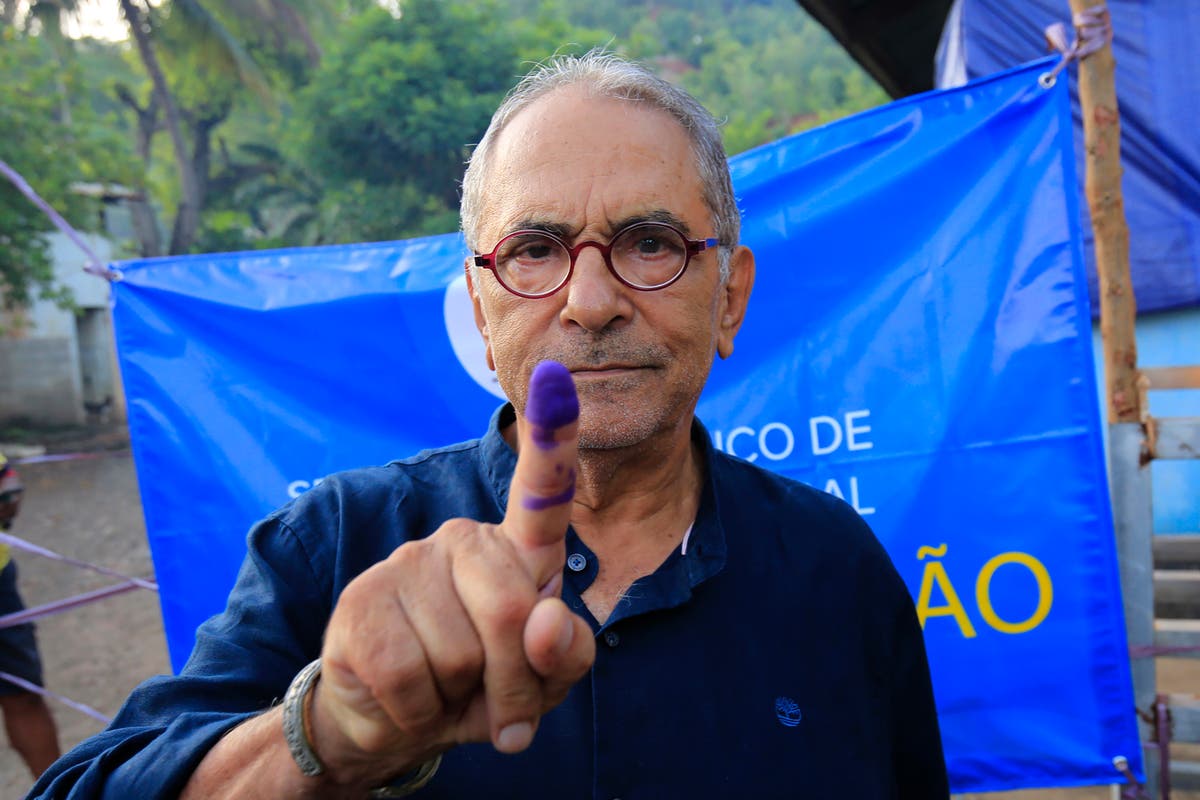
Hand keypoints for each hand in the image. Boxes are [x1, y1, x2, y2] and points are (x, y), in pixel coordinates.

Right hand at [311, 361, 594, 785]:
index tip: (555, 375)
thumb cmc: (481, 687)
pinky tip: (408, 699)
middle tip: (500, 709)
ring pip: (460, 653)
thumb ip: (566, 655)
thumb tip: (544, 621)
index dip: (552, 436)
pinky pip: (410, 677)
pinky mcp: (361, 601)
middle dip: (515, 683)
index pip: (542, 489)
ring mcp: (408, 563)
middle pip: (513, 613)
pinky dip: (419, 713)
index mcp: (518, 551)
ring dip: (461, 699)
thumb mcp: (541, 685)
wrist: (393, 723)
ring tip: (444, 689)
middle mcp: (463, 540)